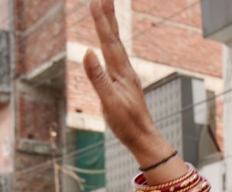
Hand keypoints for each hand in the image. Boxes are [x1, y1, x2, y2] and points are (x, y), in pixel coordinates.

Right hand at [85, 0, 173, 163]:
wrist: (144, 138)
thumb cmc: (127, 124)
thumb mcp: (109, 102)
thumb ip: (98, 78)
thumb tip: (87, 52)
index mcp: (121, 73)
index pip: (109, 42)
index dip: (101, 21)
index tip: (96, 1)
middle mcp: (125, 70)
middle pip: (115, 38)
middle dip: (108, 17)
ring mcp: (125, 76)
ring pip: (116, 46)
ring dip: (110, 27)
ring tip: (105, 11)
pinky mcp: (124, 83)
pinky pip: (115, 57)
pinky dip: (111, 44)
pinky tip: (109, 43)